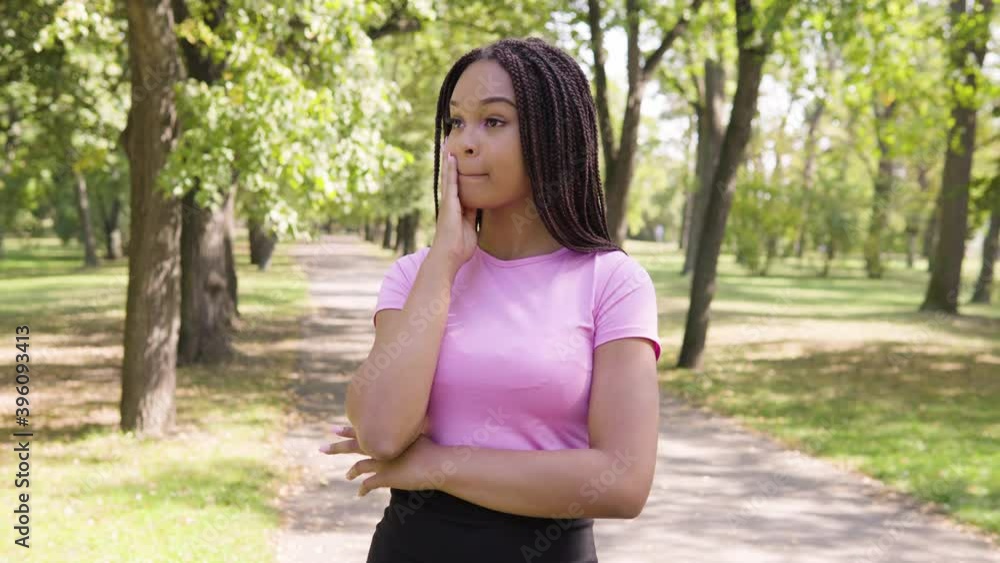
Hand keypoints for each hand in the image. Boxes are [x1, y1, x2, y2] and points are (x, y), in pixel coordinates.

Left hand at [319, 425, 444, 496]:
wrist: (437, 463)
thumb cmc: (432, 448)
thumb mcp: (420, 433)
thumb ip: (411, 430)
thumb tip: (415, 422)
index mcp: (387, 437)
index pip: (362, 431)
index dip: (347, 430)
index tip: (334, 428)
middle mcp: (381, 448)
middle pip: (353, 446)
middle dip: (336, 446)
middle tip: (322, 447)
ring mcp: (382, 463)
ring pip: (359, 467)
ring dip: (351, 472)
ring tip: (346, 476)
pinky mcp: (385, 478)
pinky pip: (368, 485)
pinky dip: (362, 489)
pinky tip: (359, 494)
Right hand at [430, 138, 478, 272]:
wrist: (448, 257)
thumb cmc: (459, 248)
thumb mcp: (471, 228)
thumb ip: (473, 216)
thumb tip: (479, 207)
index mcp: (457, 209)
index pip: (460, 187)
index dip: (460, 175)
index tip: (461, 162)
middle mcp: (450, 203)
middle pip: (451, 179)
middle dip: (451, 165)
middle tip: (449, 147)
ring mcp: (448, 203)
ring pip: (449, 178)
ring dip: (449, 162)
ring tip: (448, 146)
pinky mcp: (448, 204)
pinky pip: (451, 183)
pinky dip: (451, 170)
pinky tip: (452, 158)